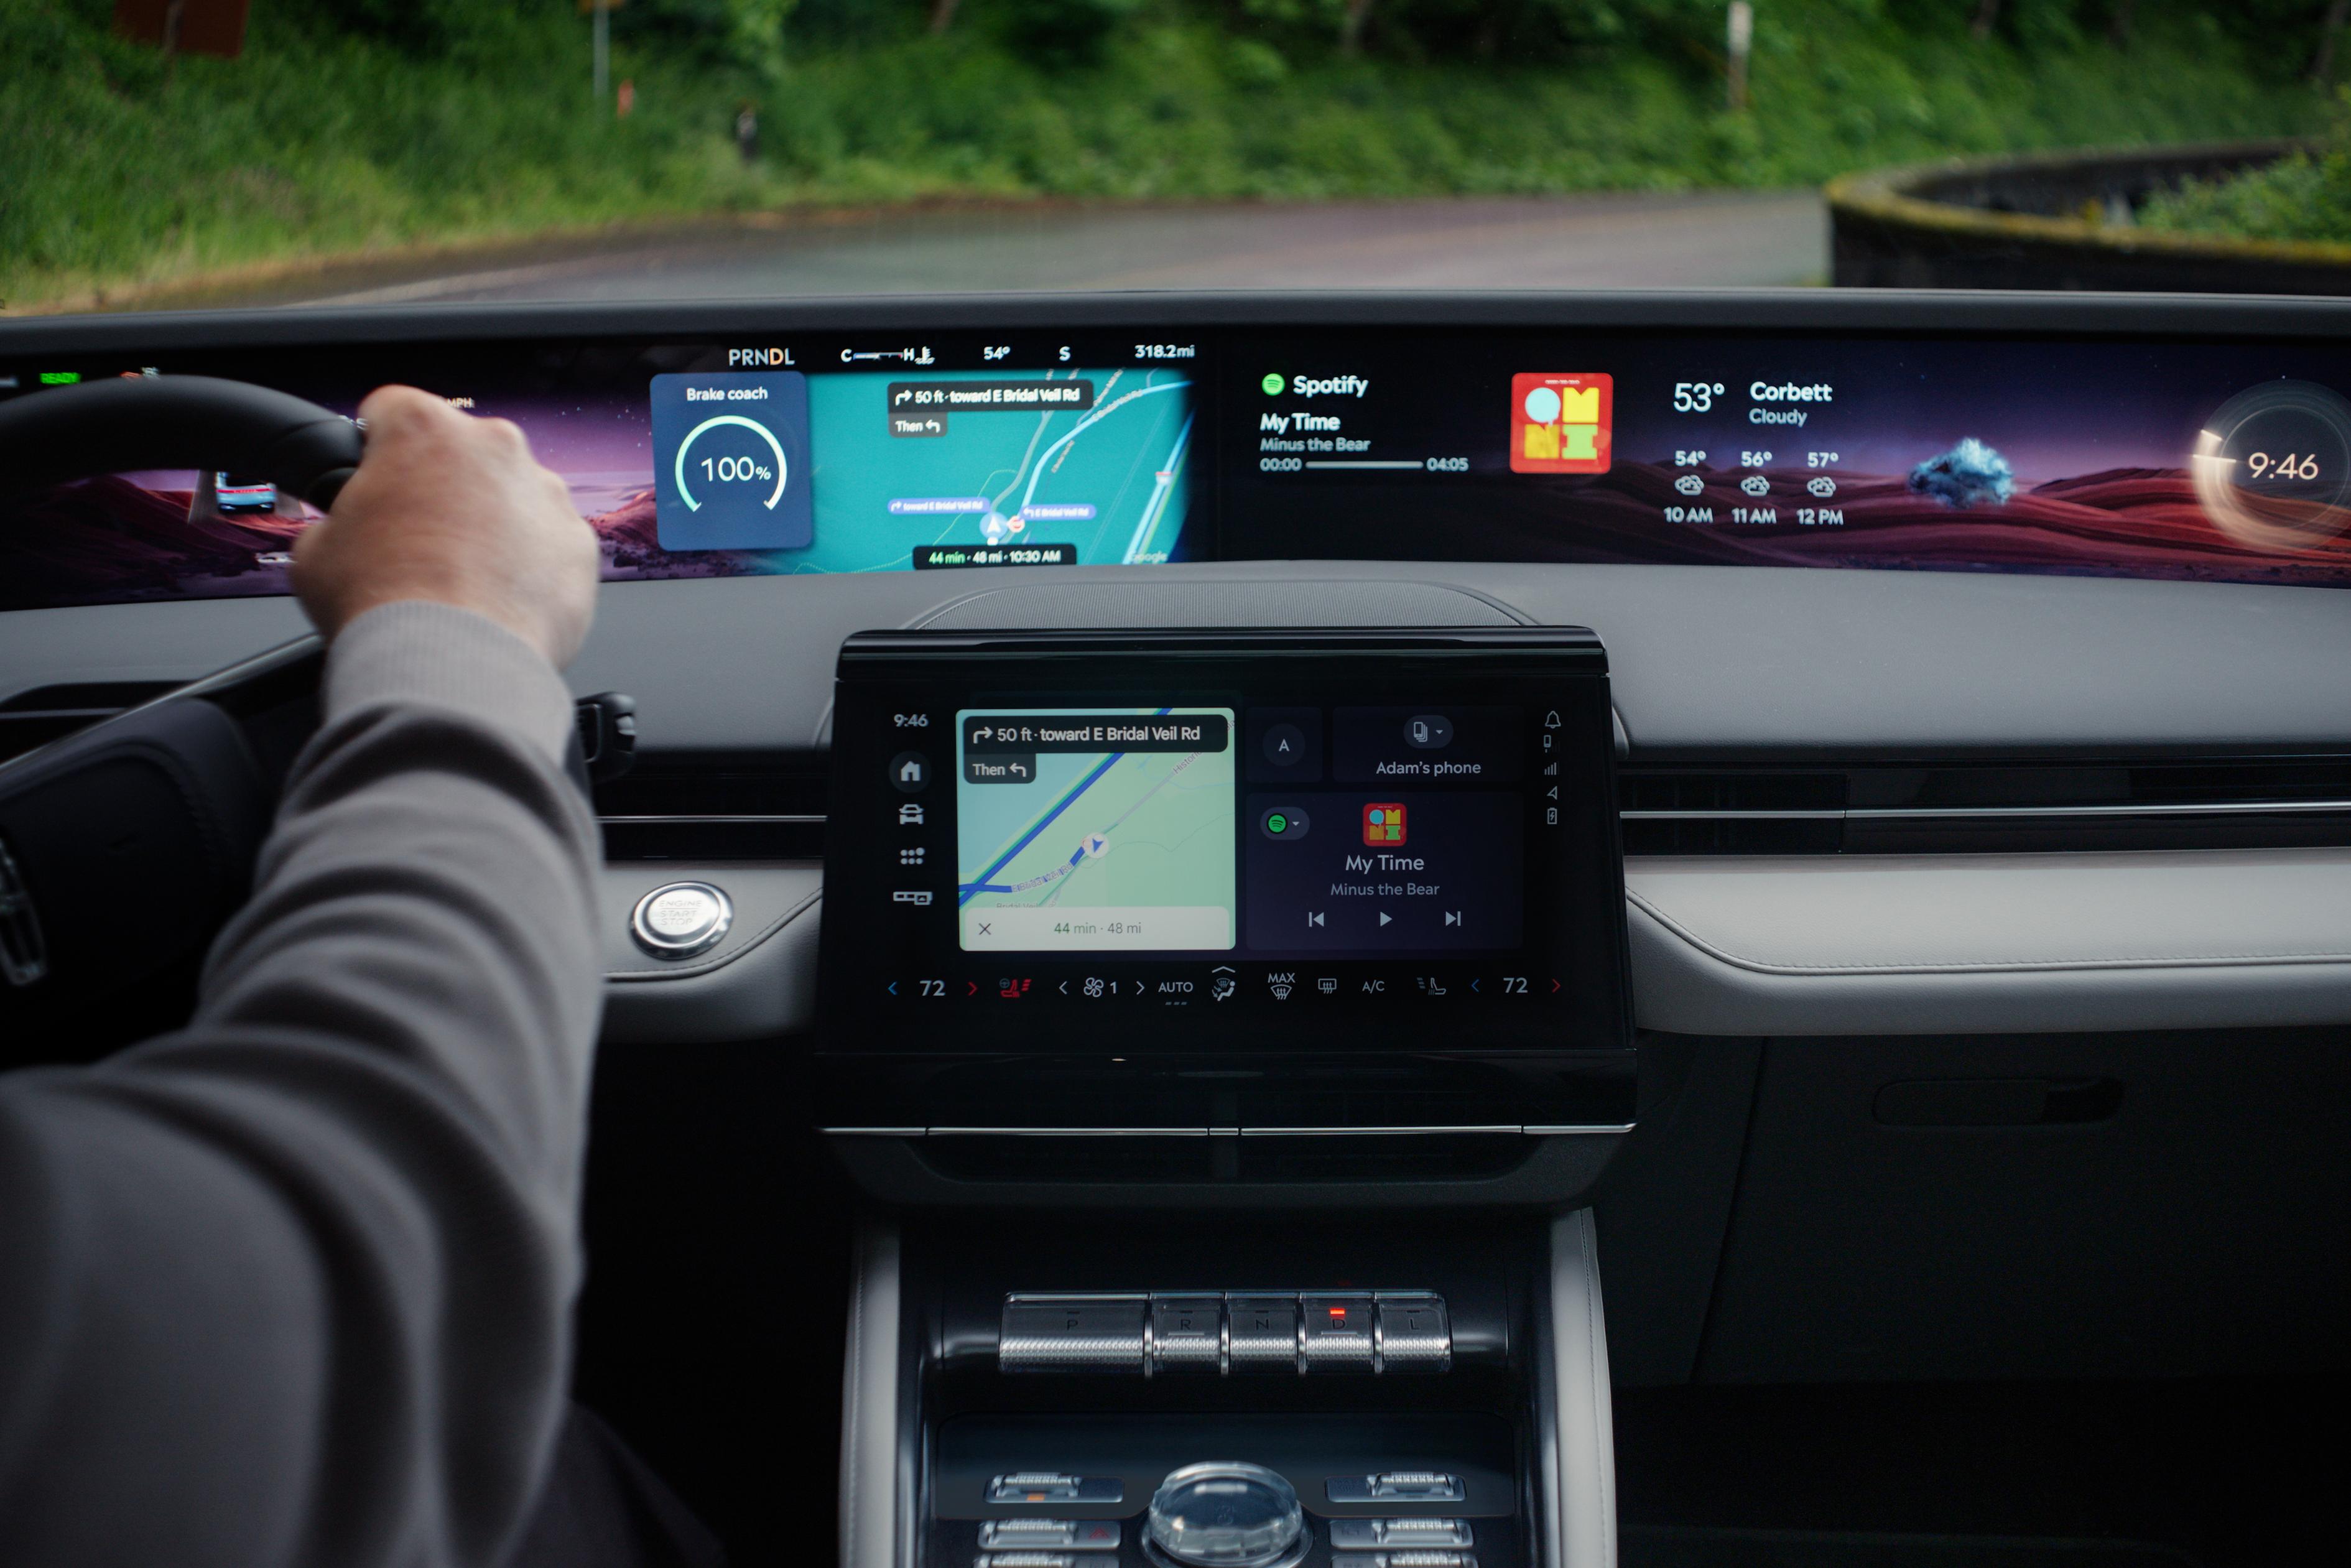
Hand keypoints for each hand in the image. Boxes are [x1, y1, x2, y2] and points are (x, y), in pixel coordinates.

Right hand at [292, 386, 598, 667]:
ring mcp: (546, 493)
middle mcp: (495, 447)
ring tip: (461, 578)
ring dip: (490, 523)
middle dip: (440, 486)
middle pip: (461, 452)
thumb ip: (339, 518)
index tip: (376, 477)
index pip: (392, 410)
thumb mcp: (317, 550)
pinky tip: (499, 599)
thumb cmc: (384, 603)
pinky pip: (549, 542)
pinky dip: (530, 563)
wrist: (452, 666)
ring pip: (511, 494)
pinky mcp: (580, 543)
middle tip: (416, 539)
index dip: (376, 449)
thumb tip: (347, 531)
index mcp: (424, 429)